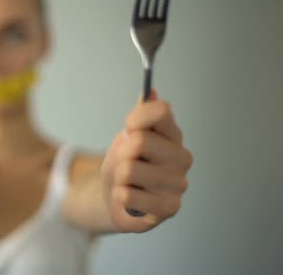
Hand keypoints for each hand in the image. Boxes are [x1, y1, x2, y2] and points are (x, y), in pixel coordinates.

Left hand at [101, 88, 192, 232]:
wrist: (116, 199)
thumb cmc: (124, 165)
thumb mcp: (127, 136)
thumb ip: (140, 115)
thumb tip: (151, 91)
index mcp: (174, 136)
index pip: (161, 111)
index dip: (136, 118)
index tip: (128, 127)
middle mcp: (182, 159)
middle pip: (139, 141)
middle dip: (122, 153)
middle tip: (127, 162)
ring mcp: (178, 185)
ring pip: (128, 170)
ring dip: (119, 177)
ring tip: (129, 182)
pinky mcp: (169, 208)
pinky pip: (127, 194)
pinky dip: (120, 196)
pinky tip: (131, 198)